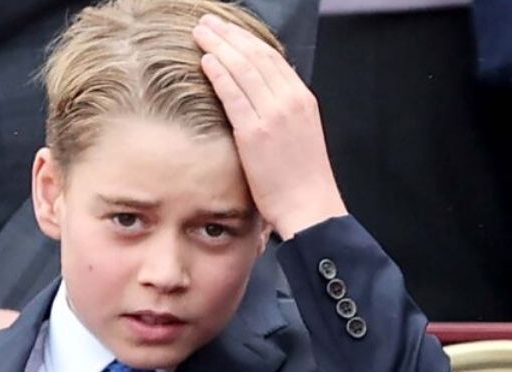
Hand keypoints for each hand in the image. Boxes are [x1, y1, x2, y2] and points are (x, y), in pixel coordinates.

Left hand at [193, 15, 346, 237]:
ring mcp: (274, 115)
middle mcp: (291, 101)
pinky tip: (206, 61)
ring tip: (201, 34)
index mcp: (302, 100)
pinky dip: (220, 74)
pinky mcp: (256, 134)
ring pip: (244, 69)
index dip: (246, 39)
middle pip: (256, 56)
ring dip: (220, 47)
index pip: (272, 58)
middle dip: (229, 36)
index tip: (227, 30)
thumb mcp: (299, 135)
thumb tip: (259, 96)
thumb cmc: (301, 178)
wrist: (310, 206)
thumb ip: (281, 112)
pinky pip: (234, 95)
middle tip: (208, 24)